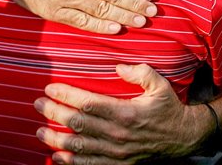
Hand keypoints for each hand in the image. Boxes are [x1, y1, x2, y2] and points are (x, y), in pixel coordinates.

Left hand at [33, 64, 210, 163]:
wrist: (183, 138)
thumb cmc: (169, 108)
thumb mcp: (160, 85)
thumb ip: (140, 72)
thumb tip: (118, 66)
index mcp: (125, 113)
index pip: (88, 103)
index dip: (67, 95)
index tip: (50, 88)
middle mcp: (117, 134)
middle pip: (78, 124)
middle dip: (54, 113)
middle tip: (37, 104)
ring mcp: (117, 152)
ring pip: (79, 147)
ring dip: (56, 139)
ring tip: (40, 131)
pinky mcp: (118, 164)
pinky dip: (71, 162)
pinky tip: (57, 156)